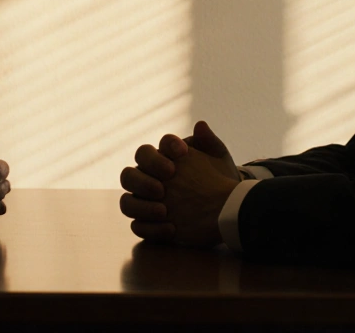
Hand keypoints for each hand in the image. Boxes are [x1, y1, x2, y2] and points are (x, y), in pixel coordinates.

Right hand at [120, 122, 240, 246]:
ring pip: (127, 202)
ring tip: (164, 211)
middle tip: (163, 187)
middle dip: (143, 180)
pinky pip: (138, 228)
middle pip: (128, 175)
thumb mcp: (218, 161)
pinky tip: (172, 229)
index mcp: (158, 161)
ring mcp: (144, 204)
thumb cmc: (219, 178)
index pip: (148, 150)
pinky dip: (152, 229)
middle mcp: (145, 180)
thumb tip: (200, 125)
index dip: (163, 150)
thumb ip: (209, 143)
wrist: (228, 207)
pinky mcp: (149, 225)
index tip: (184, 153)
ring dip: (142, 206)